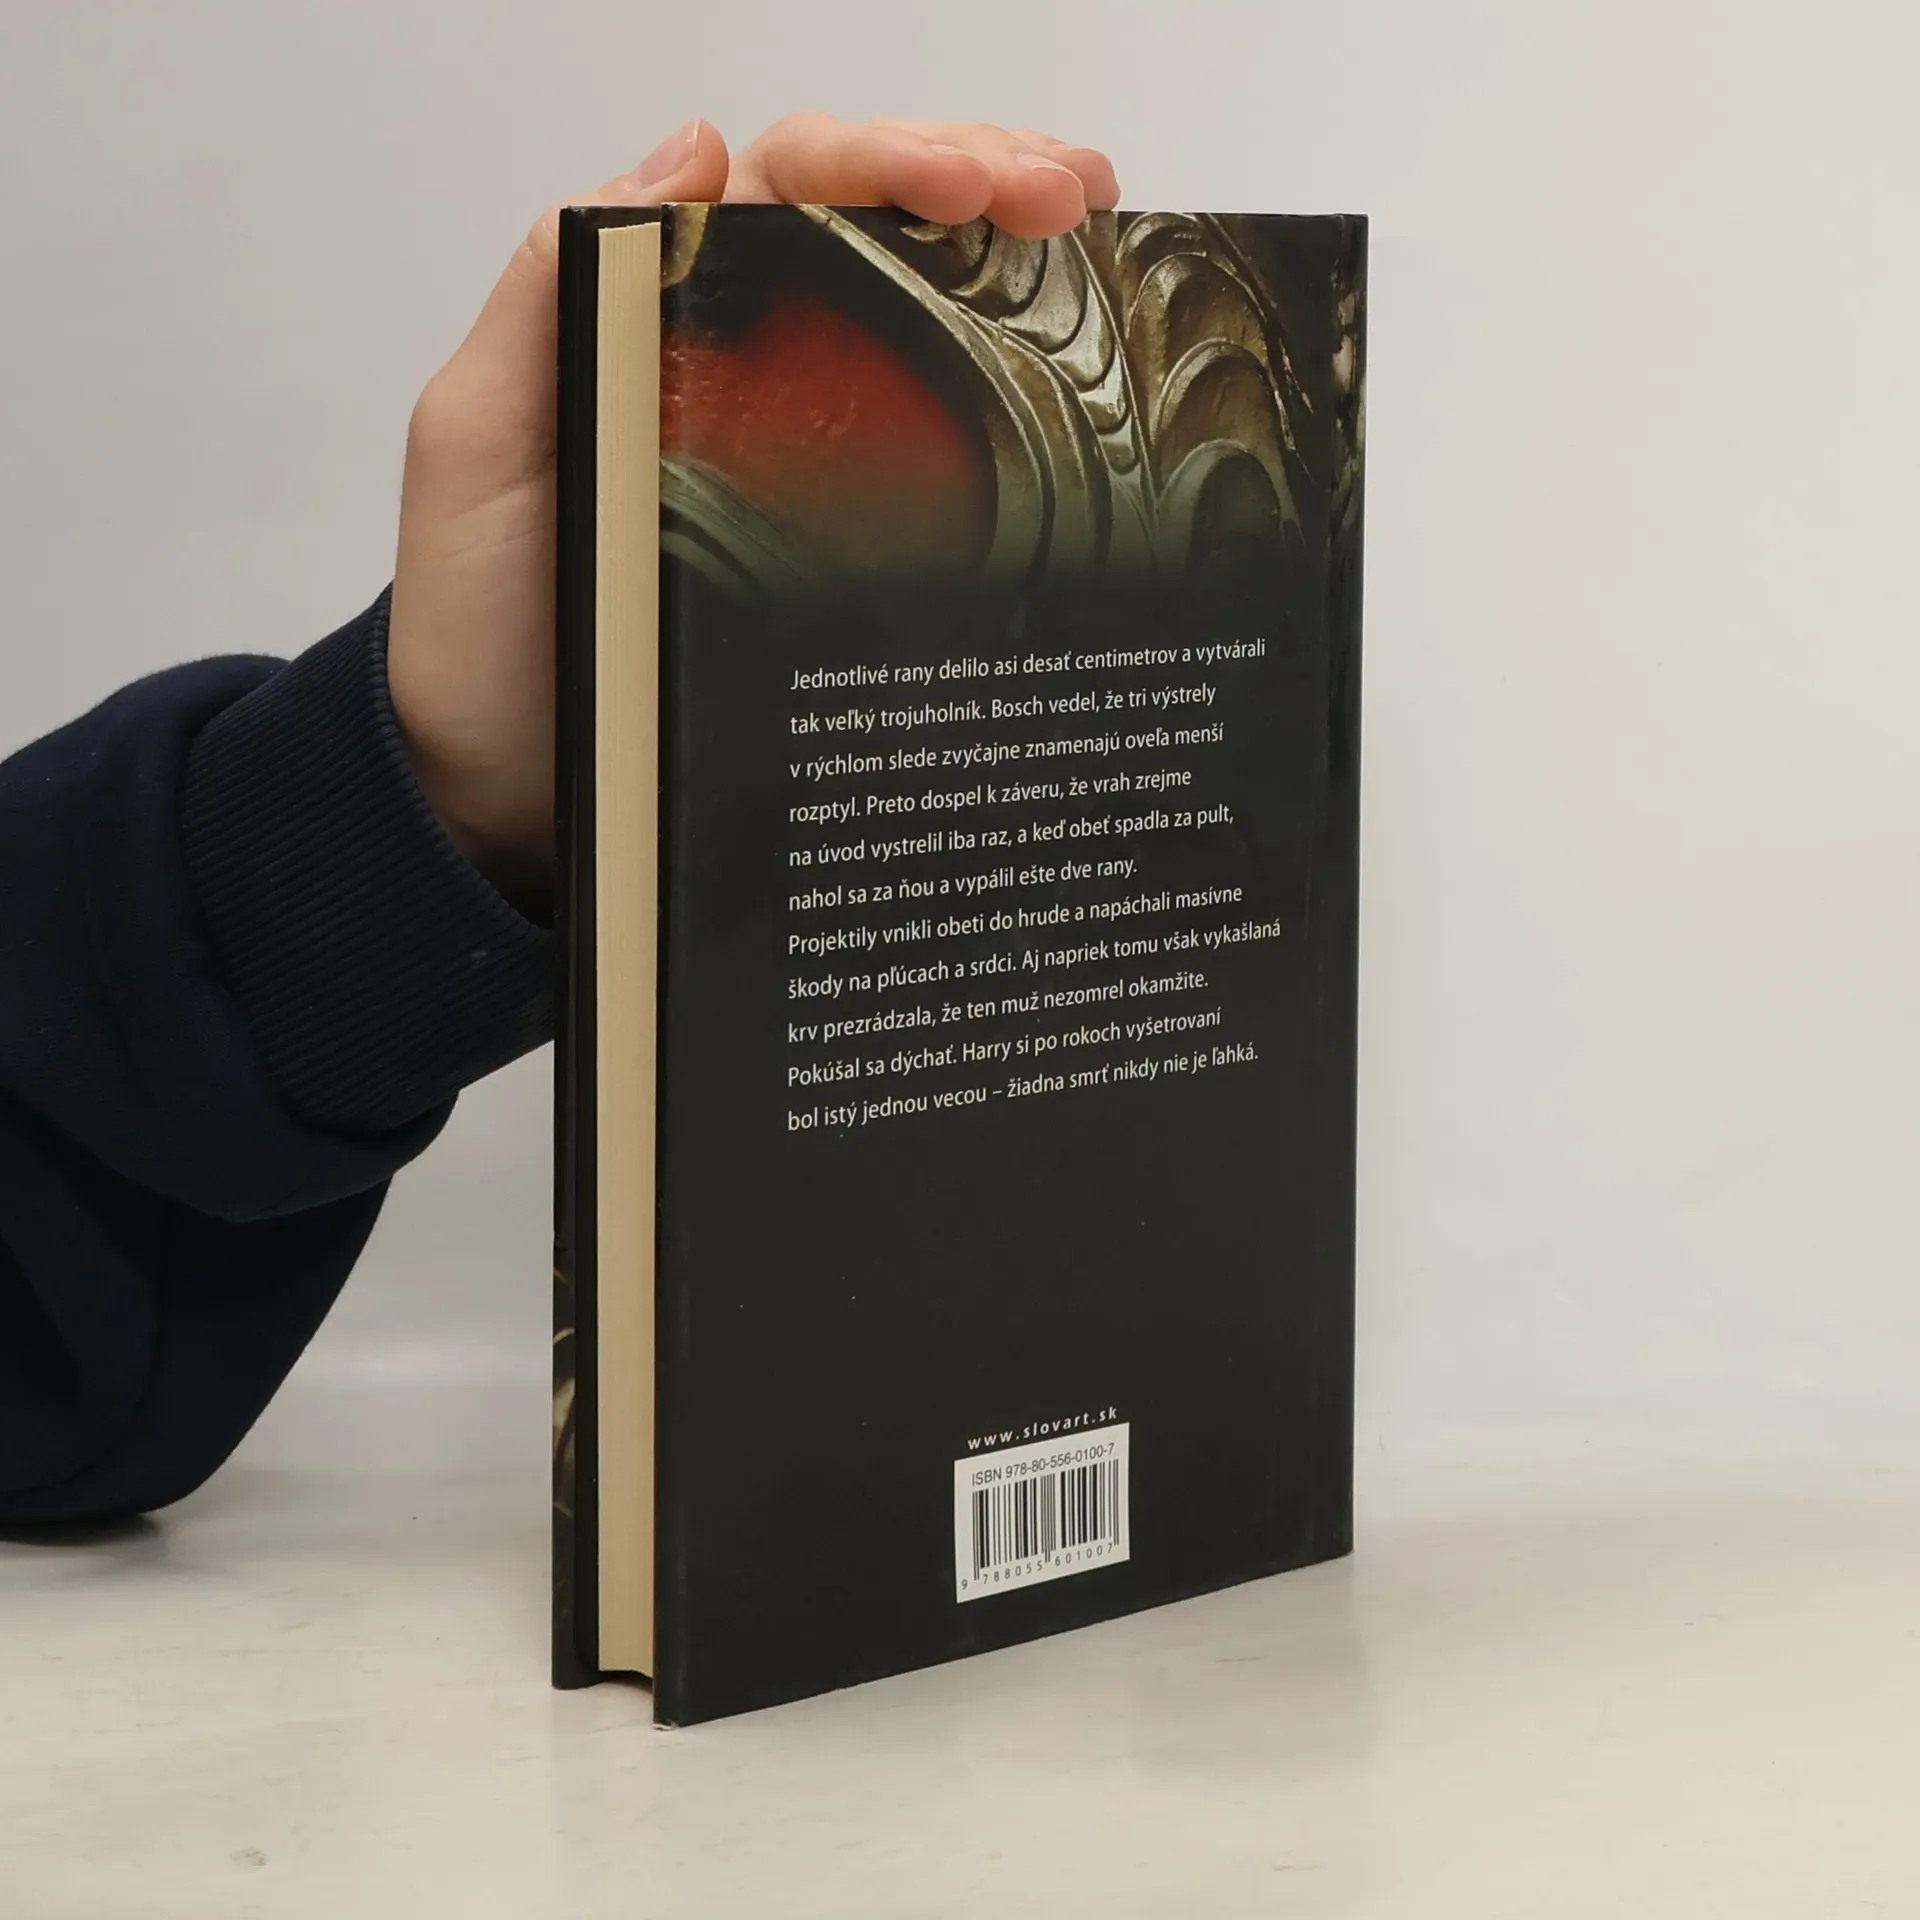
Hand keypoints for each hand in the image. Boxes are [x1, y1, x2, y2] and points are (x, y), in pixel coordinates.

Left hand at [387, 116, 1119, 911]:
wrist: (512, 801)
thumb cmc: (480, 633)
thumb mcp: (479, 444)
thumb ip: (549, 293)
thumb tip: (697, 150)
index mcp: (666, 320)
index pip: (792, 188)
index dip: (887, 159)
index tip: (971, 185)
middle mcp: (748, 372)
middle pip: (881, 233)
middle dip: (987, 180)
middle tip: (1077, 192)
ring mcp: (809, 465)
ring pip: (927, 327)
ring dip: (1020, 266)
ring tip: (1101, 234)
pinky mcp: (846, 558)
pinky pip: (941, 461)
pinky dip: (1017, 401)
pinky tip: (1085, 376)